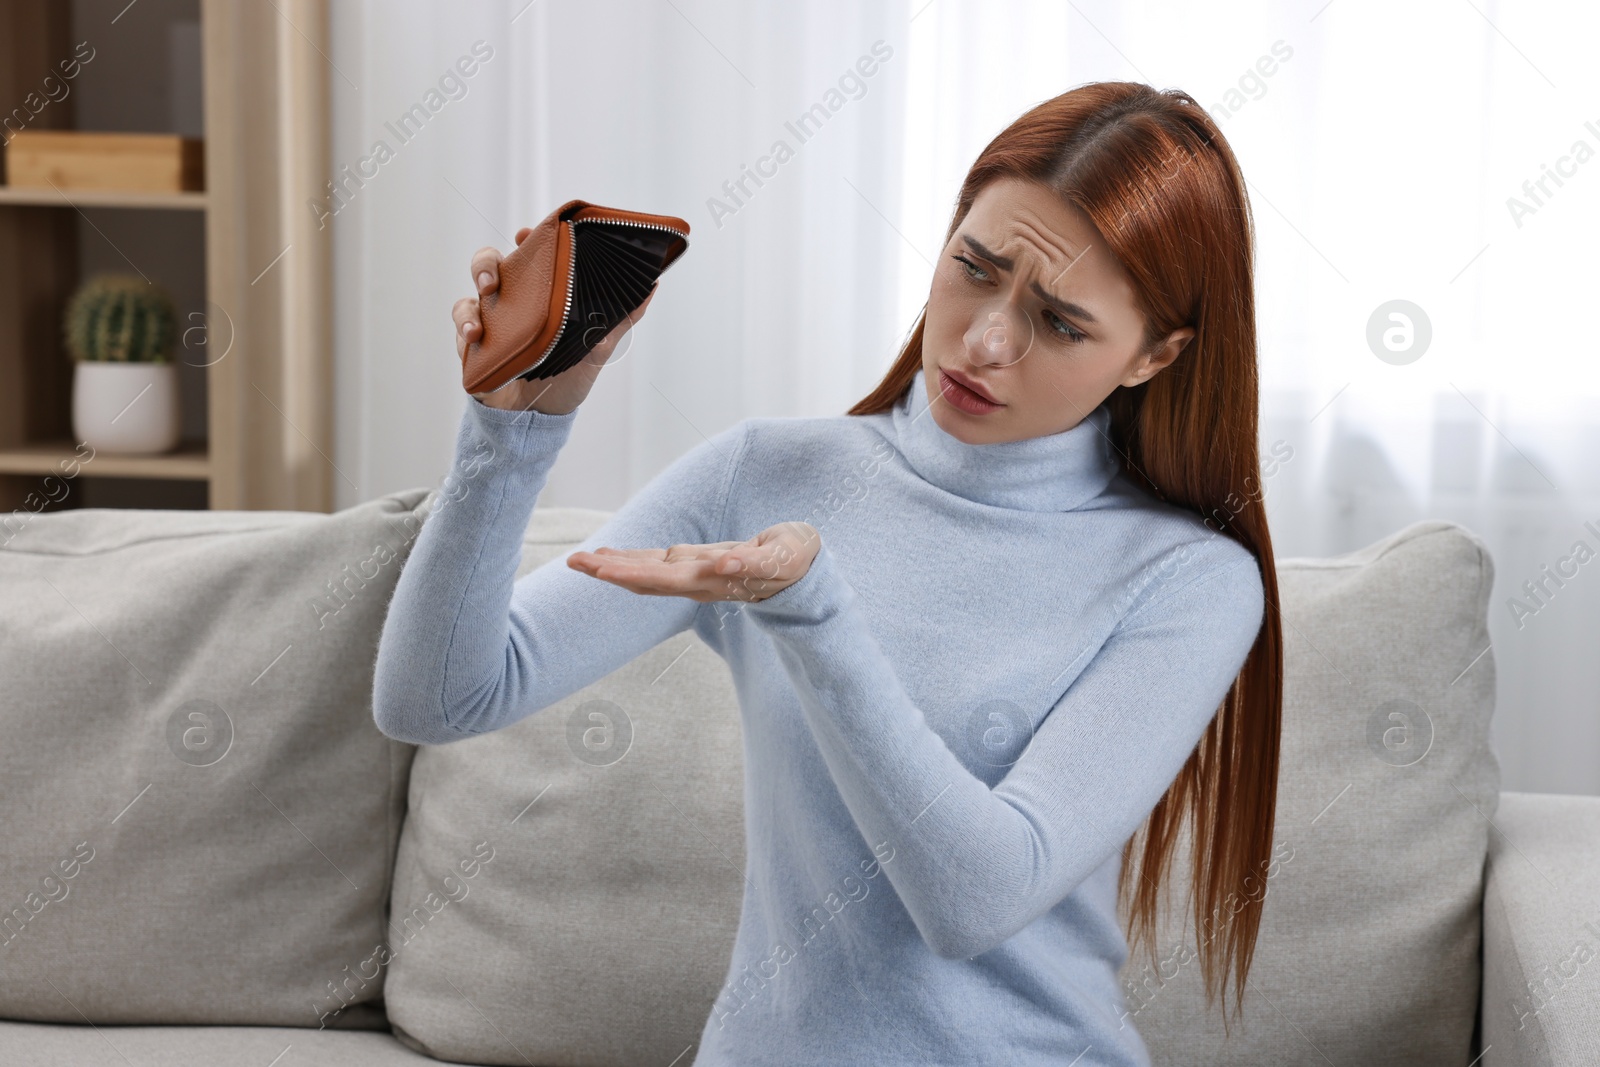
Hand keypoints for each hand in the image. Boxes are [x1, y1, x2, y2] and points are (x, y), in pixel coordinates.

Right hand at [454, 226, 656, 414]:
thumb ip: (621, 318)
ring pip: (470, 297)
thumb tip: (651, 286)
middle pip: (489, 266)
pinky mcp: (473, 347)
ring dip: (471, 302)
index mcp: (539, 294)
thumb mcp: (598, 347)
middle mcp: (511, 302)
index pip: (529, 256)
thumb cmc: (568, 377)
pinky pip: (462, 330)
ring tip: (482, 313)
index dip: (526, 241)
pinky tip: (476, 337)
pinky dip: (464, 329)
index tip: (527, 234)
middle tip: (494, 278)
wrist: (541, 420)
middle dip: (486, 264)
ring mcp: (490, 323)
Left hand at [566, 522, 820, 602]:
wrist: (803, 573)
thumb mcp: (784, 558)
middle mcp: (696, 581)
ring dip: (610, 567)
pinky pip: (653, 564)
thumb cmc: (795, 561)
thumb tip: (726, 564)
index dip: (630, 574)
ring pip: (643, 573)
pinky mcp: (694, 565)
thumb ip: (757, 562)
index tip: (600, 570)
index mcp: (712, 579)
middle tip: (571, 562)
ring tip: (577, 560)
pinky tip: (606, 556)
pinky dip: (627, 559)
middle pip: (643, 580)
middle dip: (607, 571)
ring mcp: (692, 575)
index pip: (663, 579)